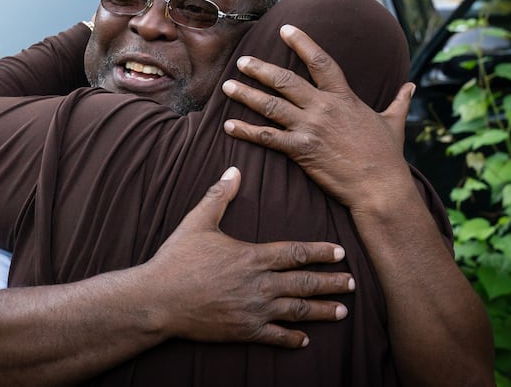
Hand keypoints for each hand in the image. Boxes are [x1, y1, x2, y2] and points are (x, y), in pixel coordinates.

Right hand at [147, 166, 353, 347]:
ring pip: (297, 311)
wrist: (158, 300)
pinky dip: (292, 338)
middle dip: (332, 283)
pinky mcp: (243, 331)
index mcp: (253, 257)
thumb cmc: (177, 259)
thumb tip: (234, 170)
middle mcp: (260, 284)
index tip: (340, 253)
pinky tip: (305, 340)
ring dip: (321, 311)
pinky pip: (275, 336)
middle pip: (305, 284)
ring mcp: (254, 310)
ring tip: (342, 312)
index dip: (321, 253)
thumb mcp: (198, 222)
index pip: (297, 253)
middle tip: (352, 283)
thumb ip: (219, 196)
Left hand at [221, 24, 415, 208]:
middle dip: (261, 69)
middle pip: (285, 80)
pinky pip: (267, 138)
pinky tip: (228, 126)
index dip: (302, 43)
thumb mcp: (394, 123)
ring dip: (246, 95)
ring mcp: (310, 128)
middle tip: (242, 61)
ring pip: (271, 105)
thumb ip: (398, 101)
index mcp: (344, 97)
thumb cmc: (387, 157)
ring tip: (227, 87)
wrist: (380, 186)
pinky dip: (246, 131)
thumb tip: (410, 87)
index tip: (285, 29)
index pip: (321, 62)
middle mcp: (324, 108)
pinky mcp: (301, 151)